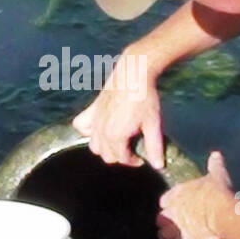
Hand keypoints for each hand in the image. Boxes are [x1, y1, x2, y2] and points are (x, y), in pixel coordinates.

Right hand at [72, 52, 163, 167]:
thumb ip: (154, 147)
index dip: (133, 161)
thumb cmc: (144, 98)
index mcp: (116, 136)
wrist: (133, 73)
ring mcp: (95, 120)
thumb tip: (159, 165)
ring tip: (118, 142)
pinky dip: (87, 131)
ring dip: (104, 148)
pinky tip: (98, 129)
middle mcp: (101, 131)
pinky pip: (81, 126)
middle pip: (107, 155)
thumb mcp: (153, 124)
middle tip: (132, 150)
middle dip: (120, 156)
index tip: (141, 158)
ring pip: (94, 145)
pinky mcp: (92, 109)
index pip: (122, 158)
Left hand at [156, 151, 233, 238]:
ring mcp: (177, 227)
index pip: (164, 200)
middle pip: (161, 219)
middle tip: (171, 223)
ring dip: (167, 236)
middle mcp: (173, 211)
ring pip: (163, 234)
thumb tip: (216, 154)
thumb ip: (214, 165)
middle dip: (165, 221)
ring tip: (171, 238)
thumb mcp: (217, 174)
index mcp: (178, 194)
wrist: (223, 211)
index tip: (172, 206)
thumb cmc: (218, 191)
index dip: (168, 204)